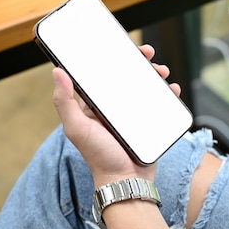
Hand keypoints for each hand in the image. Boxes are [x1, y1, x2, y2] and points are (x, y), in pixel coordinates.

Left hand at [52, 44, 180, 186]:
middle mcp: (112, 108)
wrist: (127, 182)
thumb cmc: (99, 157)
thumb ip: (64, 102)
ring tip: (162, 72)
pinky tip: (172, 88)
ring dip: (154, 75)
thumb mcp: (77, 128)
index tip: (121, 46)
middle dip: (138, 63)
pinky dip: (167, 94)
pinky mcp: (149, 124)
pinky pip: (159, 104)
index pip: (102, 75)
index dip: (111, 58)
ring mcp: (132, 116)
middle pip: (126, 77)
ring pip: (144, 87)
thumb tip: (57, 71)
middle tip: (148, 54)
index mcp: (94, 105)